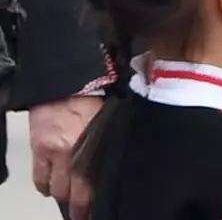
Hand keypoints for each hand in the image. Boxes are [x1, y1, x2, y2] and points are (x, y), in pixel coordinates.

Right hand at [29, 96, 101, 219]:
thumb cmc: (94, 101)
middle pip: (75, 192)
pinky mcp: (39, 150)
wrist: (67, 85)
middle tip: (82, 210)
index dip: (93, 204)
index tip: (95, 212)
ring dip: (62, 195)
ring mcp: (55, 154)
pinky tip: (49, 188)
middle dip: (79, 204)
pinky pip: (39, 178)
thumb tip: (113, 166)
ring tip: (67, 197)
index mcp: (97, 149)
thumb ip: (108, 148)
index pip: (95, 186)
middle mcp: (76, 156)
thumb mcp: (109, 126)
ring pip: (57, 189)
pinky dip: (44, 187)